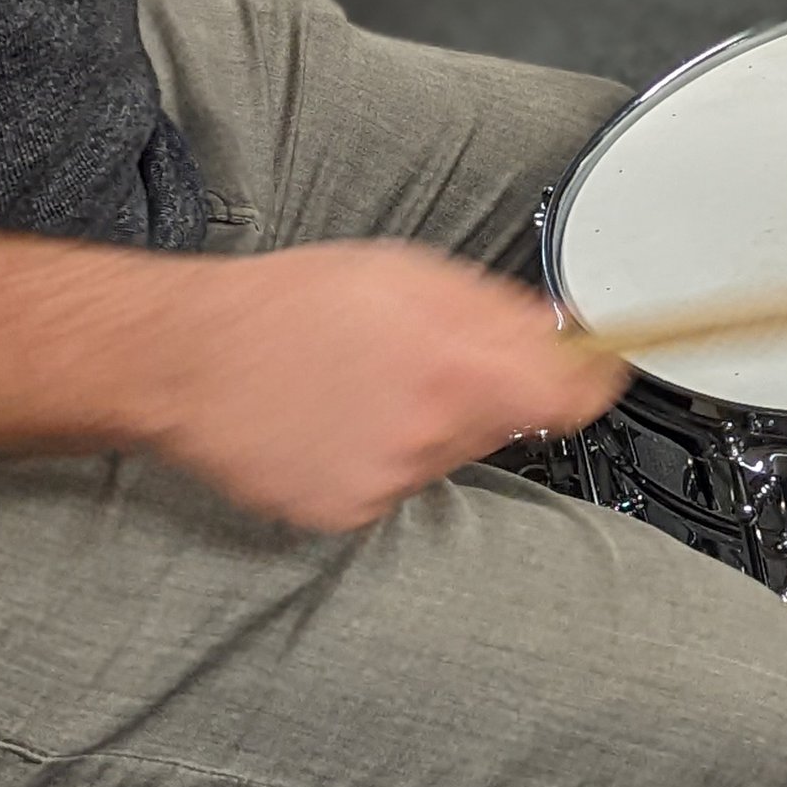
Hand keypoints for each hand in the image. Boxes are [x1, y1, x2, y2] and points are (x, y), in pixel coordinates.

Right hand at [147, 240, 626, 531]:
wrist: (188, 358)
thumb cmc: (287, 305)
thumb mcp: (406, 272)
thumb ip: (497, 307)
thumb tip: (561, 330)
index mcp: (453, 368)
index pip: (572, 399)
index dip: (593, 382)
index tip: (597, 370)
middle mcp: (428, 436)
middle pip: (509, 425)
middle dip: (488, 390)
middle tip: (428, 355)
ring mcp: (387, 484)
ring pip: (449, 456)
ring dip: (430, 423)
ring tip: (365, 384)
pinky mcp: (346, 515)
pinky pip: (395, 486)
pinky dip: (380, 457)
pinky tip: (337, 421)